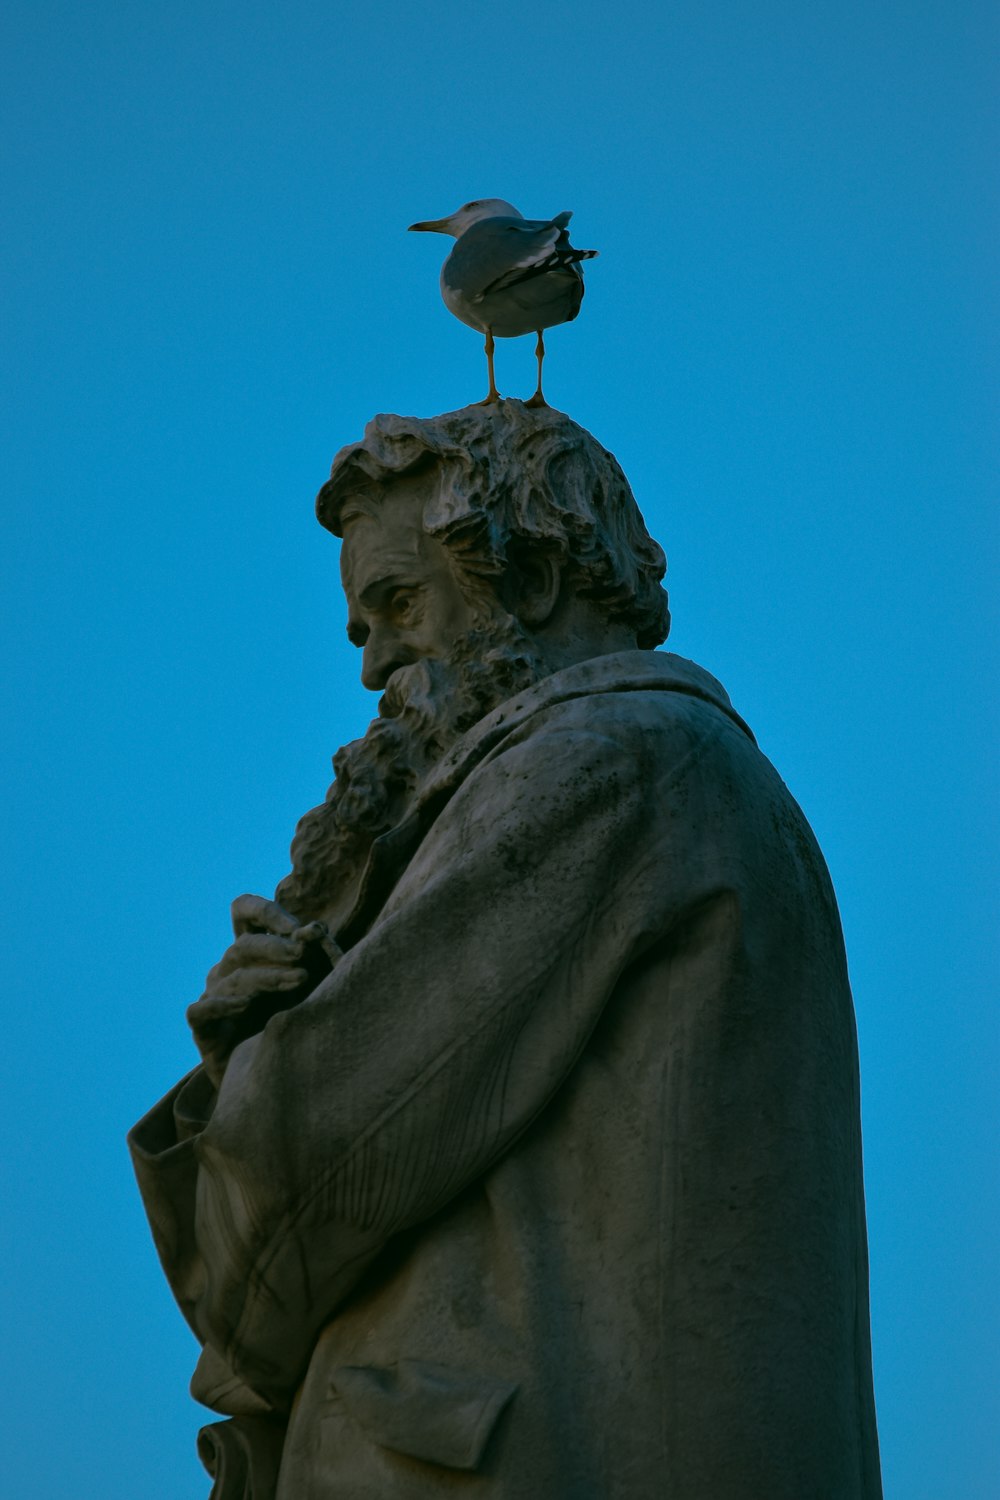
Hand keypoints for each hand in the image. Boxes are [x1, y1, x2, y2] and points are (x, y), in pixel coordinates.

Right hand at [187, 895, 340, 1088]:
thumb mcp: (310, 986)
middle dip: (274, 946)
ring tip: (299, 979)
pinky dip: (222, 1005)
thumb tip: (316, 928)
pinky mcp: (202, 1028)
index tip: (298, 928)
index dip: (266, 912)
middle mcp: (229, 969)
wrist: (272, 1080)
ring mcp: (213, 996)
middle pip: (242, 944)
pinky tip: (245, 1005)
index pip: (244, 911)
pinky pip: (201, 1010)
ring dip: (267, 976)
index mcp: (251, 950)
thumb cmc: (295, 1023)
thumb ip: (313, 956)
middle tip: (302, 954)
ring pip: (233, 978)